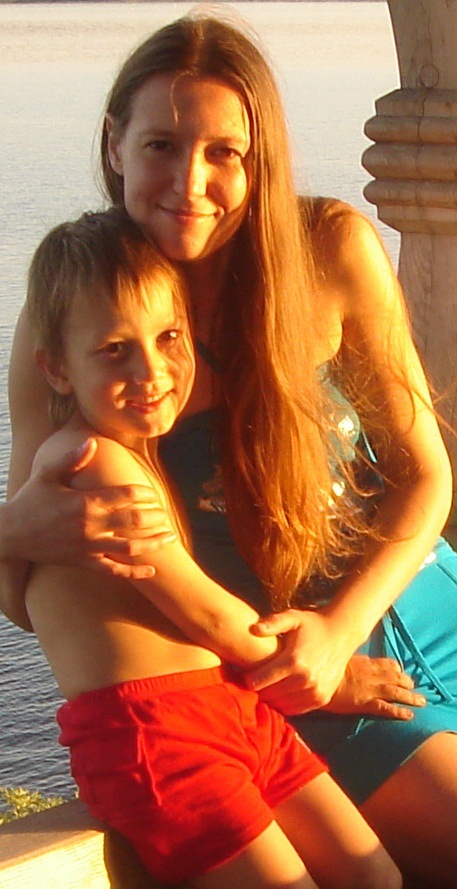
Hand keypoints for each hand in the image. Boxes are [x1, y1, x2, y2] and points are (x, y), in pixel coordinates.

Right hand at [4, 439, 175, 577]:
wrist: (10, 534)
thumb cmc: (29, 500)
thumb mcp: (47, 474)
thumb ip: (72, 458)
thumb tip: (93, 440)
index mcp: (86, 502)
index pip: (125, 495)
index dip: (144, 492)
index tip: (154, 492)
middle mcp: (91, 526)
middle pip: (134, 520)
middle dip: (155, 516)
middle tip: (167, 513)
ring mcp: (89, 547)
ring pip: (130, 547)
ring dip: (153, 543)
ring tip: (170, 537)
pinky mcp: (84, 562)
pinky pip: (114, 571)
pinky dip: (134, 572)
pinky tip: (151, 570)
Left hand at [245, 608, 355, 714]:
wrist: (342, 634)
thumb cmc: (312, 624)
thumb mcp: (293, 617)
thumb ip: (272, 623)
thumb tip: (253, 629)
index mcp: (294, 661)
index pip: (258, 681)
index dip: (247, 678)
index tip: (243, 672)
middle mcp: (305, 680)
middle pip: (268, 695)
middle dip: (257, 689)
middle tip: (253, 679)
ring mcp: (315, 692)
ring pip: (280, 705)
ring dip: (271, 698)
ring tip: (267, 685)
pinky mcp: (321, 699)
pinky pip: (294, 710)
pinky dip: (285, 703)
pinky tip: (281, 691)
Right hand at [324, 654, 425, 719]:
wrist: (315, 682)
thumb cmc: (322, 670)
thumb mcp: (336, 660)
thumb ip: (345, 661)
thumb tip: (345, 662)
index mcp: (364, 663)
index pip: (386, 663)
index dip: (396, 668)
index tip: (400, 671)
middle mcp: (371, 674)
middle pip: (395, 676)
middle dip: (406, 681)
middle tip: (413, 686)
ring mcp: (370, 689)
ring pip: (396, 691)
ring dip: (410, 696)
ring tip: (421, 701)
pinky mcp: (366, 703)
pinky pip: (386, 708)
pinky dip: (400, 711)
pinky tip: (410, 715)